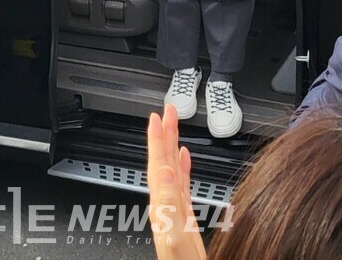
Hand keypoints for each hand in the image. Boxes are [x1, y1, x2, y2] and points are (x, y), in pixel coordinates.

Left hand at [147, 105, 206, 259]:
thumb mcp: (175, 230)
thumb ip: (169, 201)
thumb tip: (164, 170)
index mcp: (161, 202)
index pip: (157, 162)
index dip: (156, 138)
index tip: (157, 117)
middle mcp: (164, 201)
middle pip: (163, 160)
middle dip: (165, 133)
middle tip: (168, 111)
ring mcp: (173, 206)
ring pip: (171, 167)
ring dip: (172, 145)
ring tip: (174, 126)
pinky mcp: (183, 213)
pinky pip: (182, 182)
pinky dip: (183, 166)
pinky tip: (184, 157)